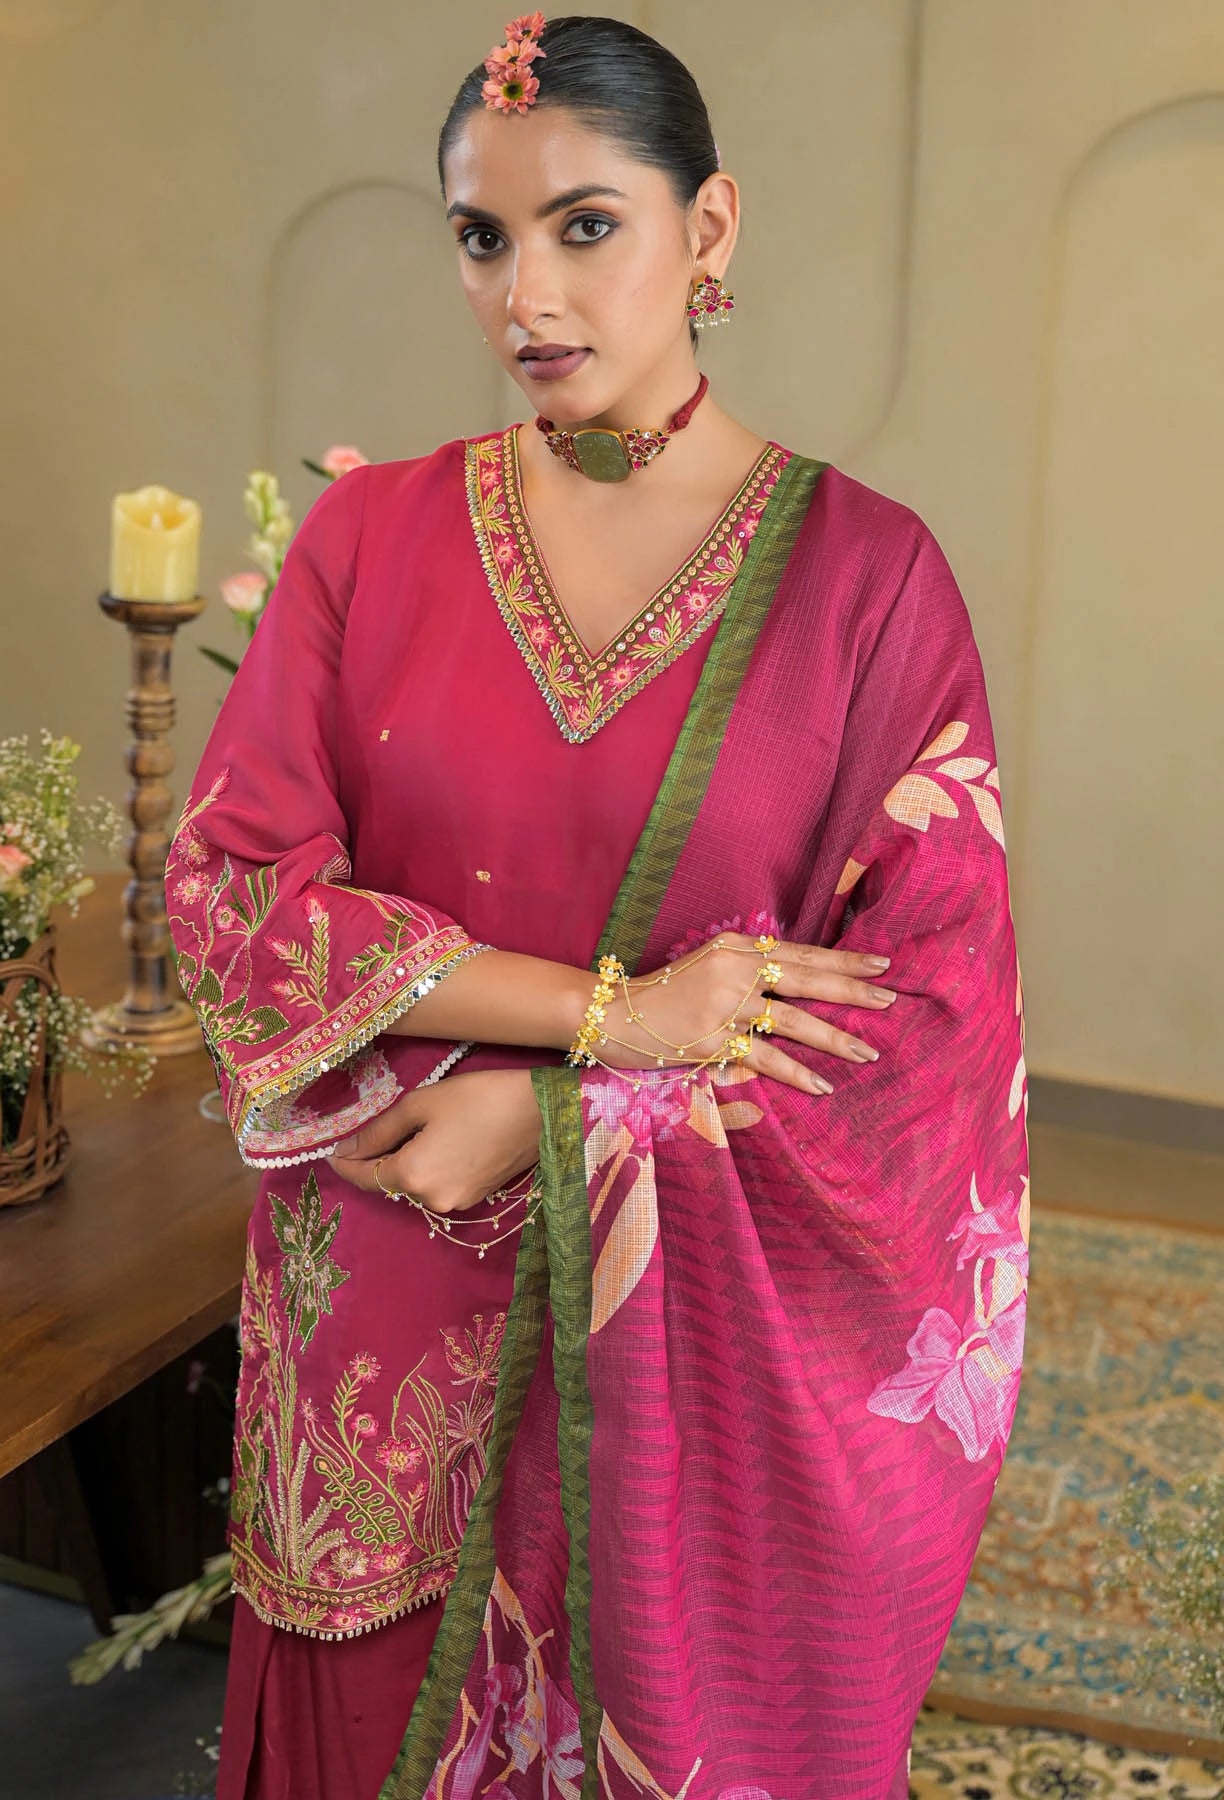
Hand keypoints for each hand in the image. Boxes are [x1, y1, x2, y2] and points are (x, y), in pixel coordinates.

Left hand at [327, 1068, 540, 1214]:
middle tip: (373, 1132)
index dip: (345, 1164)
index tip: (331, 1152)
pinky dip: (429, 1169)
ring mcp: (455, 1203)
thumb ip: (379, 1131)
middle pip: (389, 1183)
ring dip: (405, 1164)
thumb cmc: (479, 1098)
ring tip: (412, 1132)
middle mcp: (430, 1199)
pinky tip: (438, 1143)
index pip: (364, 1177)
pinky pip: (437, 1186)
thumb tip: (346, 1150)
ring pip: (414, 1186)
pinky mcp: (475, 1199)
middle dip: (378, 1160)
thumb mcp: (421, 1104)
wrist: (542, 1112)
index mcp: (411, 1175)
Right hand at [596, 933, 897, 1095]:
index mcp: (736, 947)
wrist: (611, 1013)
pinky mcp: (715, 1041)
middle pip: (806, 979)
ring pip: (793, 1020)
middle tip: (890, 999)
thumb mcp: (707, 964)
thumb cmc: (663, 992)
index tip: (881, 963)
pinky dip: (797, 1073)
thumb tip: (796, 981)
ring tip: (867, 1051)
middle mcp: (735, 970)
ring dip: (834, 1038)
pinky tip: (823, 1086)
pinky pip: (766, 1058)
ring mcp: (725, 1005)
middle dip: (852, 990)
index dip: (843, 958)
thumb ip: (748, 968)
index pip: (800, 951)